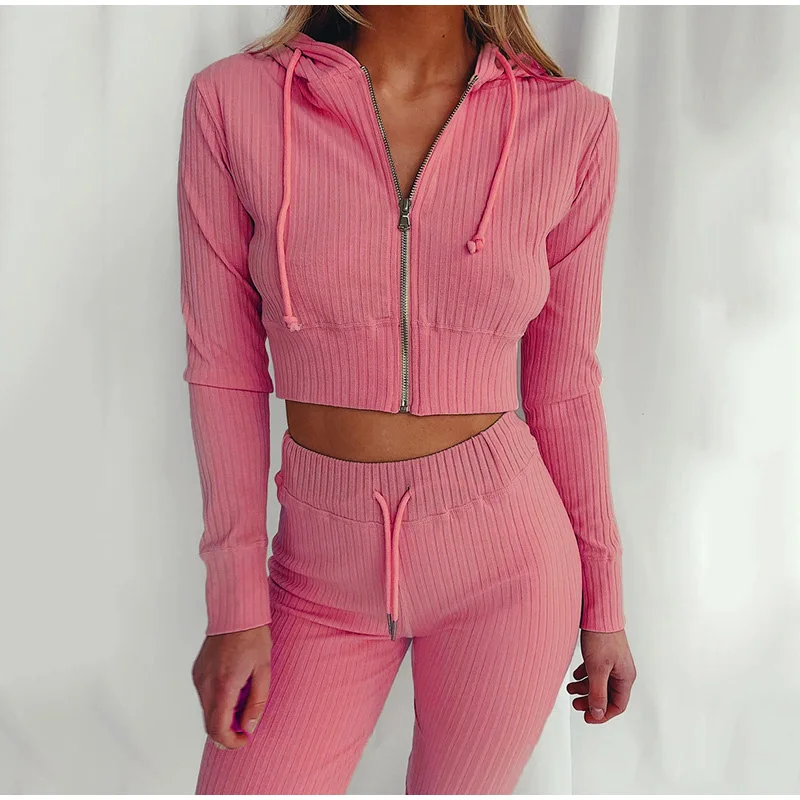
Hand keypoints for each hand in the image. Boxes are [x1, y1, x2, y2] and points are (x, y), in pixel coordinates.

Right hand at [191, 624, 272, 749]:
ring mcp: (199, 677)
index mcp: (224, 685)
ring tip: (243, 696)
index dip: (230, 742)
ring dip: (223, 714)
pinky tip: (233, 686)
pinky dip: (217, 701)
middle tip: (246, 721)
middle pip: (210, 724)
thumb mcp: (263, 670)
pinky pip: (205, 696)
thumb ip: (256, 702)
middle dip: (228, 730)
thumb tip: (248, 726)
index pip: (218, 729)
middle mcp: (206, 684)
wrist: (236, 613)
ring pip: (207, 710)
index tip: (243, 739)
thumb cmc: (253, 637)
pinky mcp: (197, 672)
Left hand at [567, 628, 635, 723]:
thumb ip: (597, 693)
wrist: (598, 612)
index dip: (603, 714)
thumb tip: (598, 713)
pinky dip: (584, 675)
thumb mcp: (598, 670)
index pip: (617, 705)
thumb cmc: (602, 637)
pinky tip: (575, 675)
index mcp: (625, 677)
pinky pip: (594, 671)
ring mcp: (612, 662)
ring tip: (570, 689)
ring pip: (599, 683)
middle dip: (590, 702)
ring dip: (584, 688)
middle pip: (607, 695)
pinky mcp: (603, 654)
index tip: (588, 717)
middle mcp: (621, 671)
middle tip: (576, 704)